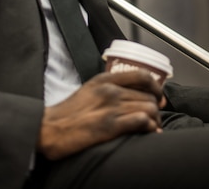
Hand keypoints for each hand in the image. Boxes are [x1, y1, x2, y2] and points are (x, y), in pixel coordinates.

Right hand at [37, 69, 164, 159]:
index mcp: (105, 79)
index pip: (142, 75)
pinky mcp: (109, 126)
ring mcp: (110, 107)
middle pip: (148, 95)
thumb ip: (110, 87)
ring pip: (148, 108)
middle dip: (157, 108)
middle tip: (156, 118)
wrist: (49, 128)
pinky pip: (141, 121)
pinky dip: (149, 127)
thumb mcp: (90, 90)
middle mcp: (110, 90)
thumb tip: (131, 93)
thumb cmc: (68, 112)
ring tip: (153, 127)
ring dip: (155, 119)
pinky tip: (148, 132)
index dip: (156, 87)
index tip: (159, 96)